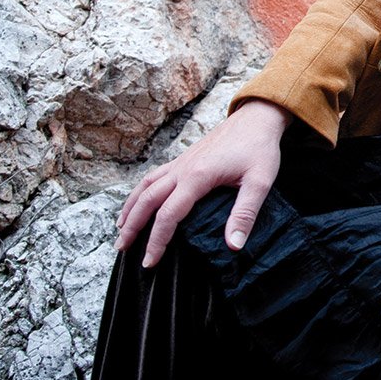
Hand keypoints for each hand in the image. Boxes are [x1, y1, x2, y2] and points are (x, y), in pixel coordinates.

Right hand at [114, 99, 292, 268]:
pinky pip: (153, 177)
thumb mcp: (259, 182)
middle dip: (133, 227)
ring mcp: (180, 163)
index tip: (150, 262)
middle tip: (122, 250)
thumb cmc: (259, 148)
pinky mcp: (183, 159)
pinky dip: (140, 192)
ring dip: (130, 209)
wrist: (256, 118)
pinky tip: (138, 202)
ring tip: (121, 230)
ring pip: (144, 186)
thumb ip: (245, 214)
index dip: (156, 241)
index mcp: (197, 177)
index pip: (168, 215)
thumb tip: (234, 245)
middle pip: (147, 200)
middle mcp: (182, 169)